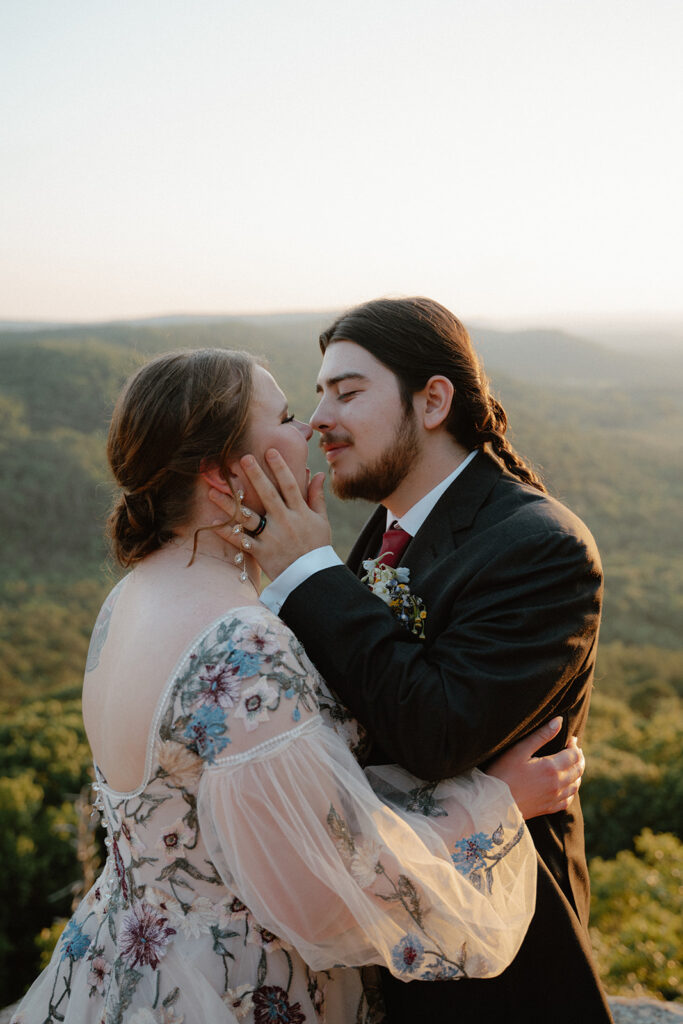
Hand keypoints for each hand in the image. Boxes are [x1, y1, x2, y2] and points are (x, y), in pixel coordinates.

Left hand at [210, 449, 331, 579]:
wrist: (312, 579)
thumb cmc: (318, 547)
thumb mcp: (322, 521)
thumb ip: (317, 497)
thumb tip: (318, 473)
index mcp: (300, 512)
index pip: (289, 485)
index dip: (280, 467)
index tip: (269, 451)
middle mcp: (285, 521)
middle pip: (267, 494)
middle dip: (255, 475)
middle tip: (243, 458)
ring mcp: (272, 537)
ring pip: (248, 517)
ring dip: (230, 504)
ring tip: (214, 491)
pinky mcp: (262, 552)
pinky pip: (241, 540)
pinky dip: (227, 532)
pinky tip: (212, 521)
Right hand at [487, 718, 584, 819]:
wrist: (494, 802)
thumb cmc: (503, 772)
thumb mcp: (520, 750)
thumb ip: (541, 735)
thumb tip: (559, 721)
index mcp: (551, 767)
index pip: (574, 755)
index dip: (574, 745)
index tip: (570, 738)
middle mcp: (557, 784)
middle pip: (578, 770)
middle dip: (579, 757)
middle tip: (574, 749)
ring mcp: (554, 798)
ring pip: (575, 785)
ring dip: (578, 773)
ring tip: (573, 765)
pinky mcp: (548, 808)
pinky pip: (568, 801)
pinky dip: (571, 791)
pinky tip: (567, 787)